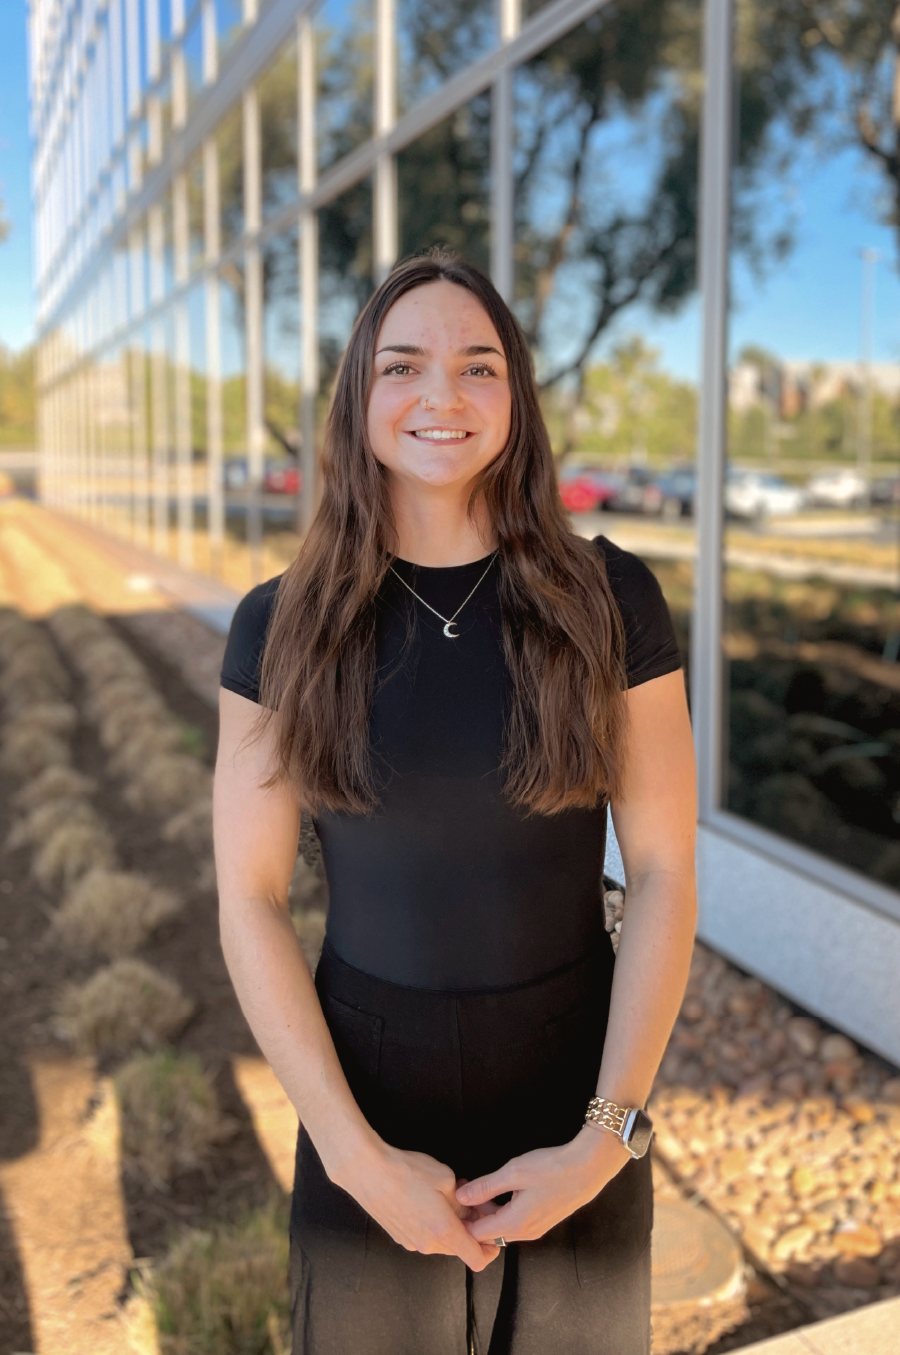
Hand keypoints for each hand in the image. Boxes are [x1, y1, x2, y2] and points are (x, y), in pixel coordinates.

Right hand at [335, 1140, 500, 1270]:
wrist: (367, 1171)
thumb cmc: (406, 1172)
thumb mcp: (445, 1179)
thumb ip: (464, 1201)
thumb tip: (472, 1211)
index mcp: (444, 1232)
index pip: (477, 1259)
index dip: (490, 1248)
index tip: (492, 1230)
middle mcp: (428, 1244)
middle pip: (460, 1248)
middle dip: (470, 1228)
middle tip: (472, 1201)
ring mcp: (412, 1243)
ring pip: (442, 1241)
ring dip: (451, 1225)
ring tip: (448, 1195)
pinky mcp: (400, 1236)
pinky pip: (425, 1236)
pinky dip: (433, 1224)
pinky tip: (428, 1199)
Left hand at [455, 1126, 631, 1244]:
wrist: (588, 1168)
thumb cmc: (551, 1168)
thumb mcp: (514, 1172)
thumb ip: (485, 1187)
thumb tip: (461, 1197)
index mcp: (515, 1224)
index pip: (477, 1235)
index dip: (462, 1220)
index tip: (453, 1200)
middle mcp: (525, 1233)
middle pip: (489, 1233)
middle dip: (474, 1214)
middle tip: (466, 1188)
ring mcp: (536, 1229)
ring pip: (503, 1228)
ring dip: (489, 1211)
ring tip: (481, 1186)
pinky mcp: (543, 1221)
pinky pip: (515, 1222)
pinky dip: (503, 1210)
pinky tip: (502, 1190)